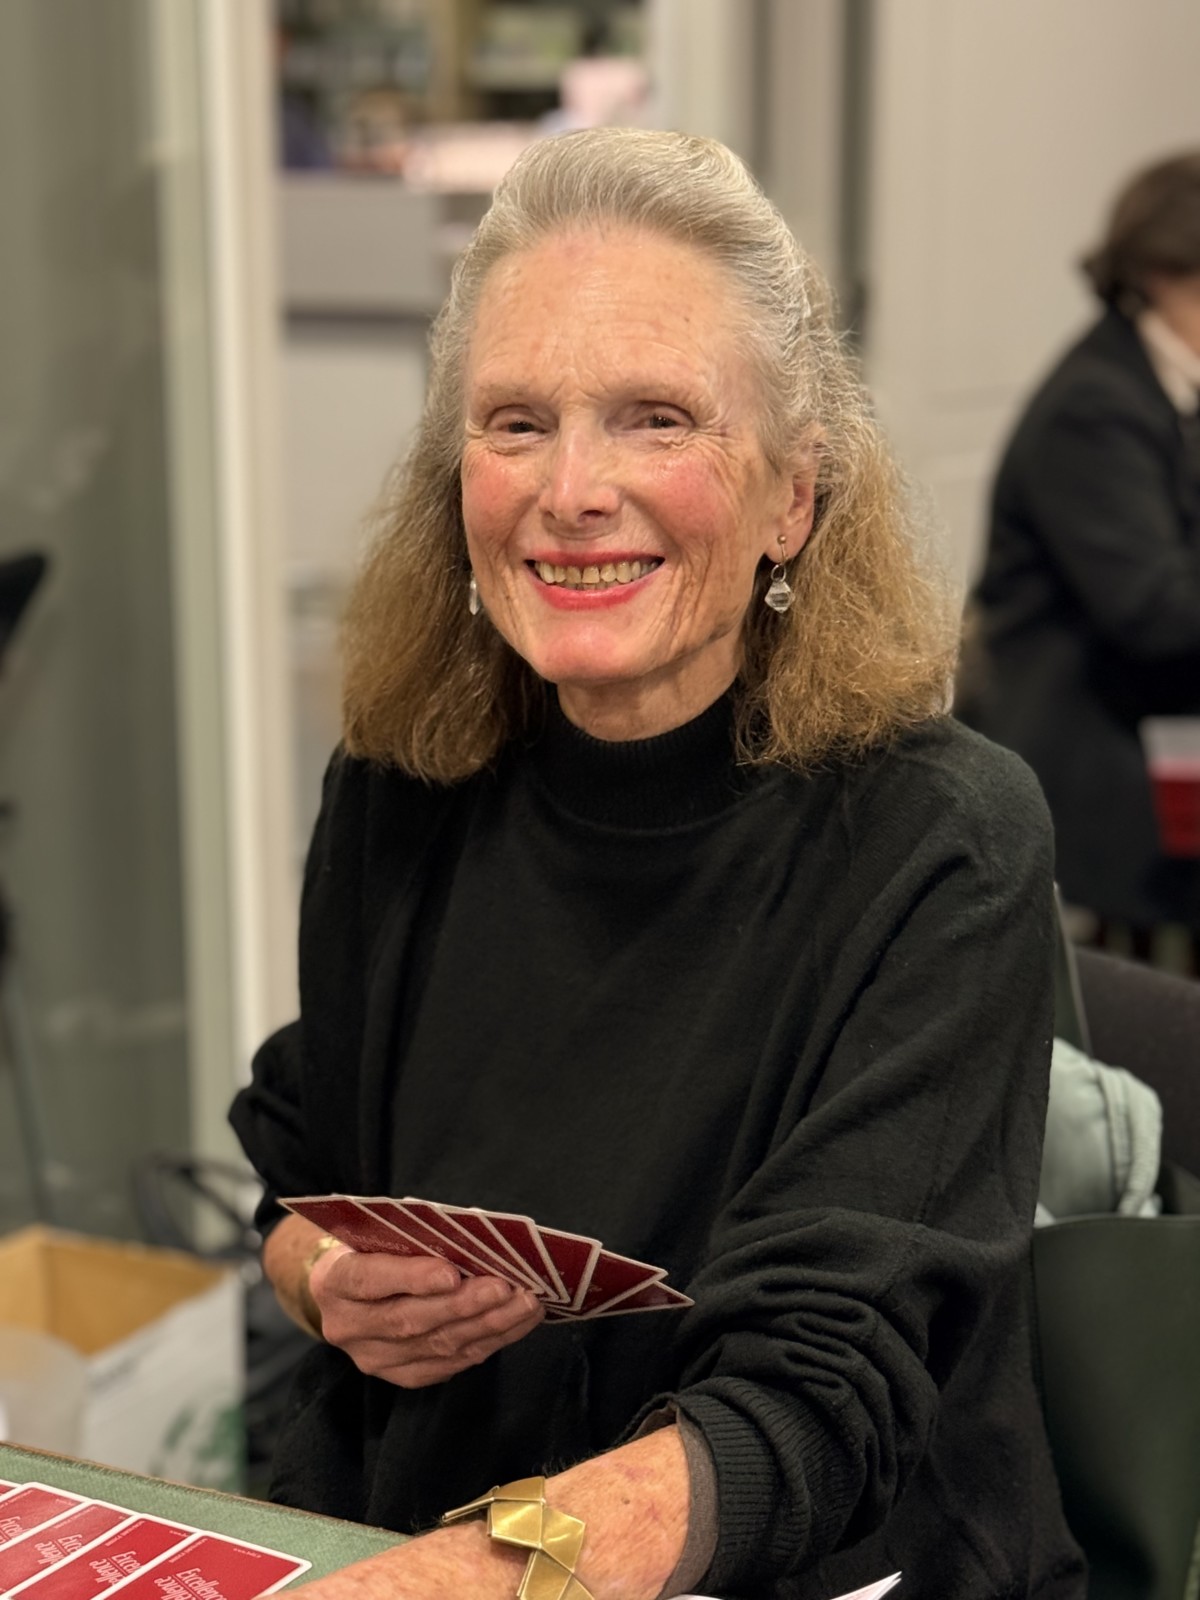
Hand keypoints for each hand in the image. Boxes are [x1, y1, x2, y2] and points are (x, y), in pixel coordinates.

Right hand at [309, 1246, 545, 1387]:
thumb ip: (413, 1236)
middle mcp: (348, 1328)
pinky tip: (515, 1324)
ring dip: (488, 1326)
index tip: (452, 1273)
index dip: (412, 1278)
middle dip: (465, 1305)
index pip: (369, 1280)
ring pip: (437, 1346)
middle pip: (410, 1320)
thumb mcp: (378, 1232)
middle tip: (507, 1288)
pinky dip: (487, 1343)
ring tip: (526, 1305)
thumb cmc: (372, 1246)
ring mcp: (373, 1358)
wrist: (348, 1289)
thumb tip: (474, 1235)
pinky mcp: (400, 1375)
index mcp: (334, 1282)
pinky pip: (449, 1365)